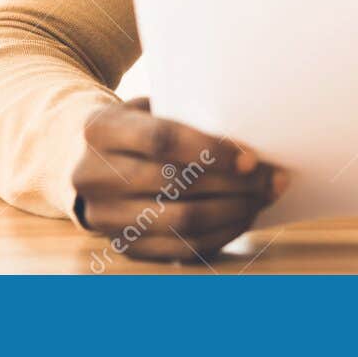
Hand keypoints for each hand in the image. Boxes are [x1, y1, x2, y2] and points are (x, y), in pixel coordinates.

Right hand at [75, 97, 288, 261]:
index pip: (161, 141)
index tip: (251, 157)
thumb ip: (185, 115)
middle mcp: (94, 176)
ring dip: (233, 212)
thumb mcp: (147, 107)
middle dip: (234, 184)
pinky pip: (181, 249)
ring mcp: (105, 217)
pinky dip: (220, 235)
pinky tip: (243, 218)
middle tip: (271, 178)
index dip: (211, 150)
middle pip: (176, 185)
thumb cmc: (136, 127)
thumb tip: (248, 140)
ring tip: (262, 197)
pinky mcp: (124, 246)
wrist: (86, 162)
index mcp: (100, 130)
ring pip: (182, 222)